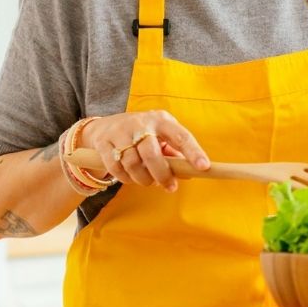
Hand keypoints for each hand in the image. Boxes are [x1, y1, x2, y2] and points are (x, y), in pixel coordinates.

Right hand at [77, 111, 209, 192]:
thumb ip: (174, 153)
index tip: (203, 167)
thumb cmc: (143, 134)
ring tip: (148, 181)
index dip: (193, 152)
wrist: (105, 126)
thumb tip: (190, 173)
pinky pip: (115, 167)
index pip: (181, 136)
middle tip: (169, 186)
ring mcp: (120, 131)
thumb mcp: (160, 136)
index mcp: (162, 120)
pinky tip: (131, 178)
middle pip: (152, 153)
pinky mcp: (104, 142)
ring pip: (132, 163)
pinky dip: (126, 178)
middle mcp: (142, 123)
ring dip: (143, 179)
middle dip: (162, 174)